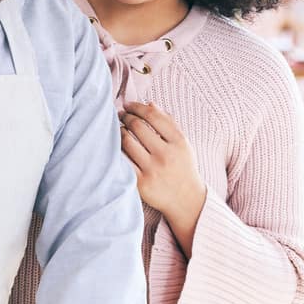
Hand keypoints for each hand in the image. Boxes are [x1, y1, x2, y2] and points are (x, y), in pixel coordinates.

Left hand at [120, 102, 206, 246]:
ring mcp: (153, 169)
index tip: (128, 105)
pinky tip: (116, 146)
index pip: (153, 115)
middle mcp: (166, 154)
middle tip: (120, 116)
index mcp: (179, 141)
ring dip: (119, 131)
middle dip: (125, 117)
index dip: (137, 106)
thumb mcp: (183, 144)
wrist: (187, 200)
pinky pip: (123, 160)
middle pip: (137, 126)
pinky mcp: (141, 183)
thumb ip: (169, 122)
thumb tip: (149, 103)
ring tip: (118, 129)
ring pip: (127, 141)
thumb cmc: (182, 168)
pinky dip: (117, 150)